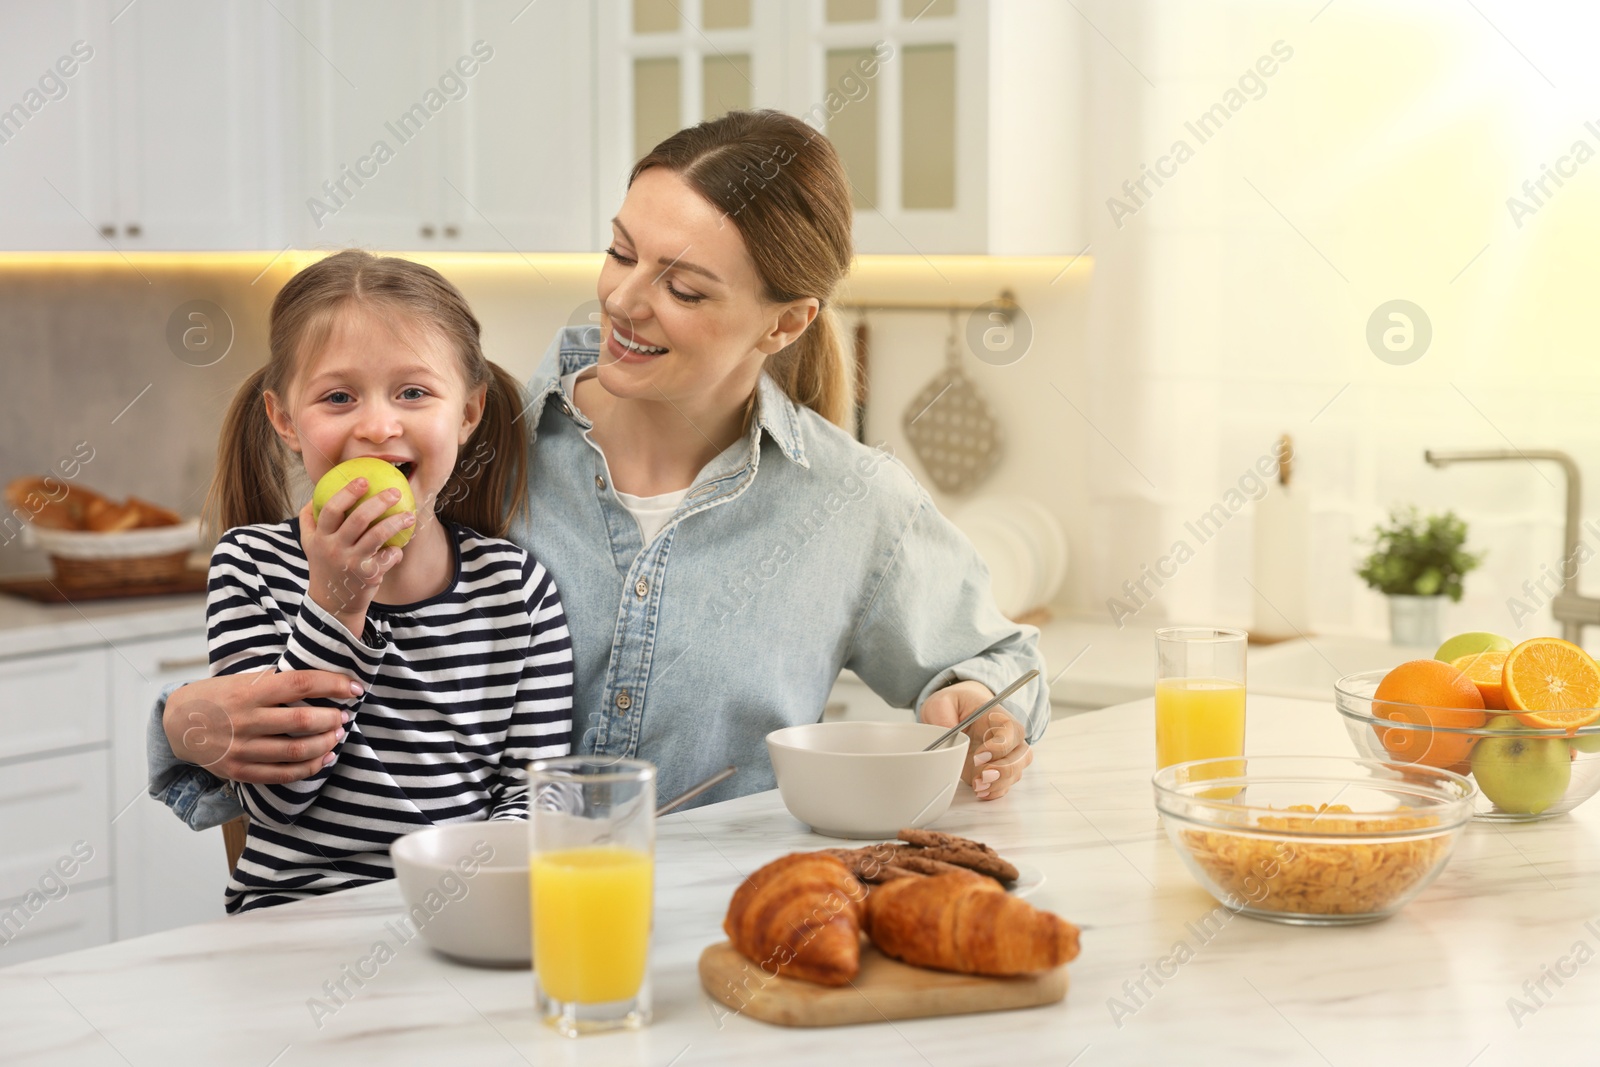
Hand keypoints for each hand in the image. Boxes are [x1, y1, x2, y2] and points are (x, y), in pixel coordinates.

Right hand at [164, 670, 358, 783]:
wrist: (177, 723)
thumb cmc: (218, 696)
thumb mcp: (242, 680)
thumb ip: (276, 683)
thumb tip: (323, 682)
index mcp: (249, 691)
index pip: (301, 684)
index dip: (333, 685)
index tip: (354, 687)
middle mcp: (245, 720)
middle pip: (302, 721)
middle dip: (332, 719)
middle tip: (344, 716)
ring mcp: (242, 748)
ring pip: (296, 751)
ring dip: (325, 744)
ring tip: (337, 735)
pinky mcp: (239, 770)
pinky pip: (282, 774)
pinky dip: (309, 767)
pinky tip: (324, 758)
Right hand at [300, 477, 413, 630]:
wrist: (332, 603)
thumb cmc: (324, 566)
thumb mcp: (310, 544)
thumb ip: (309, 520)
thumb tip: (313, 494)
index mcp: (320, 537)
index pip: (331, 509)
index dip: (347, 492)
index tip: (363, 480)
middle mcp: (334, 548)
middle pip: (358, 519)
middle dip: (379, 502)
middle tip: (395, 492)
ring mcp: (351, 562)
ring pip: (378, 536)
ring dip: (396, 523)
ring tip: (409, 516)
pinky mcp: (367, 576)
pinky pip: (388, 557)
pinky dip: (396, 552)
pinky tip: (399, 548)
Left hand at [917, 680, 1034, 800]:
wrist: (953, 715)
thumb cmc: (953, 706)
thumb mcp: (941, 703)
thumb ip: (943, 715)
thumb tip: (947, 734)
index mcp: (998, 717)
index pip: (1012, 731)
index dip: (1001, 746)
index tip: (980, 755)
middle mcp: (1007, 738)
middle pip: (1022, 756)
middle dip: (1004, 770)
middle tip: (983, 775)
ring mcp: (1003, 757)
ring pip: (1015, 773)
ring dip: (998, 783)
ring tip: (978, 785)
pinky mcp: (995, 772)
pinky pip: (1004, 786)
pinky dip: (994, 792)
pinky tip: (980, 791)